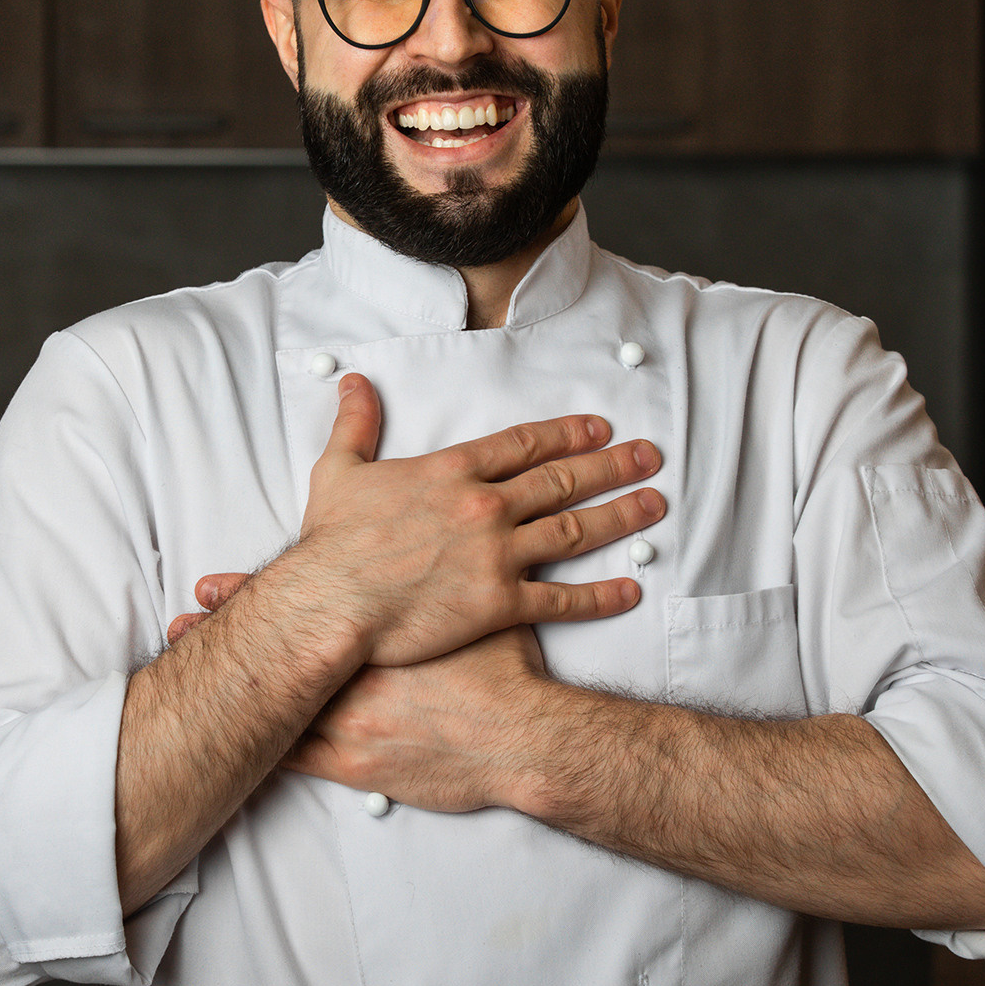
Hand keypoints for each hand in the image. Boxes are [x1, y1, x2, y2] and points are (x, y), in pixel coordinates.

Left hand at [166, 577, 550, 813]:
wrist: (522, 737)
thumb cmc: (506, 676)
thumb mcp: (475, 612)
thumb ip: (446, 585)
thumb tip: (443, 546)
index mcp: (377, 633)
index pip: (301, 607)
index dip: (252, 595)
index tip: (210, 584)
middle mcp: (353, 674)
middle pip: (277, 652)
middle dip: (226, 635)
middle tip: (178, 622)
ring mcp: (349, 723)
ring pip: (272, 707)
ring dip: (228, 693)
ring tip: (179, 681)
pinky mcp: (355, 767)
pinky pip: (293, 760)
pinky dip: (255, 748)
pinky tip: (220, 744)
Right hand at [261, 374, 663, 666]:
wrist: (330, 603)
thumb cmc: (331, 544)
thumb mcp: (339, 470)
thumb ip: (355, 423)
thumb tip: (353, 381)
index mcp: (452, 471)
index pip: (524, 444)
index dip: (567, 433)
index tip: (600, 427)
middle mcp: (485, 506)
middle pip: (562, 479)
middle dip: (612, 465)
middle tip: (649, 456)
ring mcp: (496, 554)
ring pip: (573, 531)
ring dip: (620, 516)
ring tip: (654, 505)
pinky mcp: (498, 603)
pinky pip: (561, 601)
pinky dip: (600, 597)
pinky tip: (630, 590)